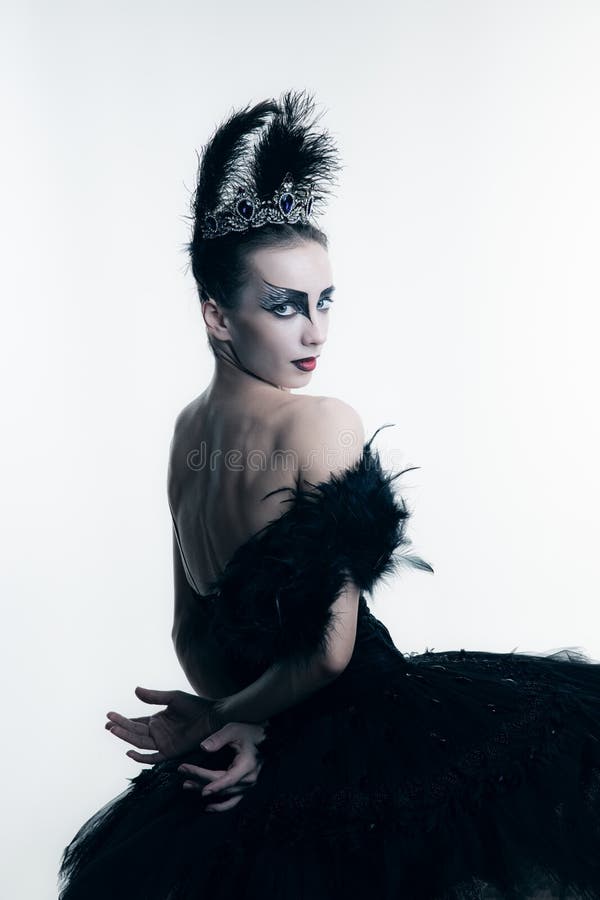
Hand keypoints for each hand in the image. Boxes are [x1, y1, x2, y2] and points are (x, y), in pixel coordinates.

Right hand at [105, 686, 220, 762]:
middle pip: (134, 732)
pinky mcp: (170, 752)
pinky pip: (152, 758)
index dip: (122, 720)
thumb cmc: (195, 706)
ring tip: (113, 730)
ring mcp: (163, 743)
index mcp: (157, 720)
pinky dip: (140, 757)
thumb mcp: (173, 697)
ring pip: (139, 743)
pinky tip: (129, 751)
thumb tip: (135, 690)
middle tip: (107, 723)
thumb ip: (154, 696)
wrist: (213, 717)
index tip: (109, 715)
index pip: (135, 722)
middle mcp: (157, 733)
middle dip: (120, 728)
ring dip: (126, 738)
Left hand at [178, 721, 267, 811]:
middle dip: (199, 780)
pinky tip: (207, 808)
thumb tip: (202, 748)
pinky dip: (220, 807)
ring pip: (223, 794)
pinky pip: (232, 802)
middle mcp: (248, 780)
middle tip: (182, 772)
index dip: (209, 781)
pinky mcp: (244, 788)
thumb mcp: (234, 730)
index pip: (226, 778)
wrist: (265, 739)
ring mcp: (247, 786)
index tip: (190, 777)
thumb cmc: (249, 733)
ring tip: (186, 785)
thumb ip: (218, 739)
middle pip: (221, 786)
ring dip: (204, 790)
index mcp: (247, 766)